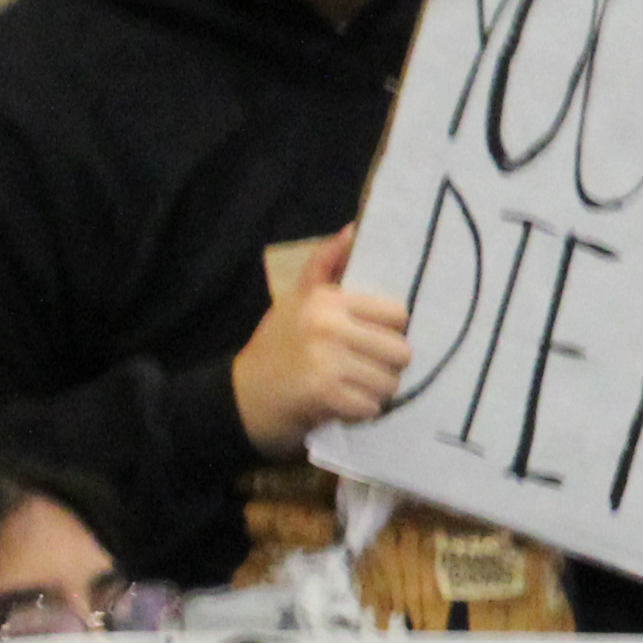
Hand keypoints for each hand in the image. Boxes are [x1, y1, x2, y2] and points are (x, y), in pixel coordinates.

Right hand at [232, 226, 412, 455]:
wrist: (242, 396)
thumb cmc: (277, 345)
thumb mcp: (296, 299)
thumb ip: (325, 265)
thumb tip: (354, 230)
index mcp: (327, 300)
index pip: (397, 314)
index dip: (389, 332)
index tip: (369, 341)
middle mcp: (328, 326)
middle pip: (399, 351)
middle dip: (385, 366)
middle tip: (361, 369)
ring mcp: (326, 361)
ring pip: (389, 382)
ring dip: (374, 392)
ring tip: (350, 387)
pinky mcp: (324, 395)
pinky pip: (371, 407)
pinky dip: (359, 412)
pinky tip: (340, 405)